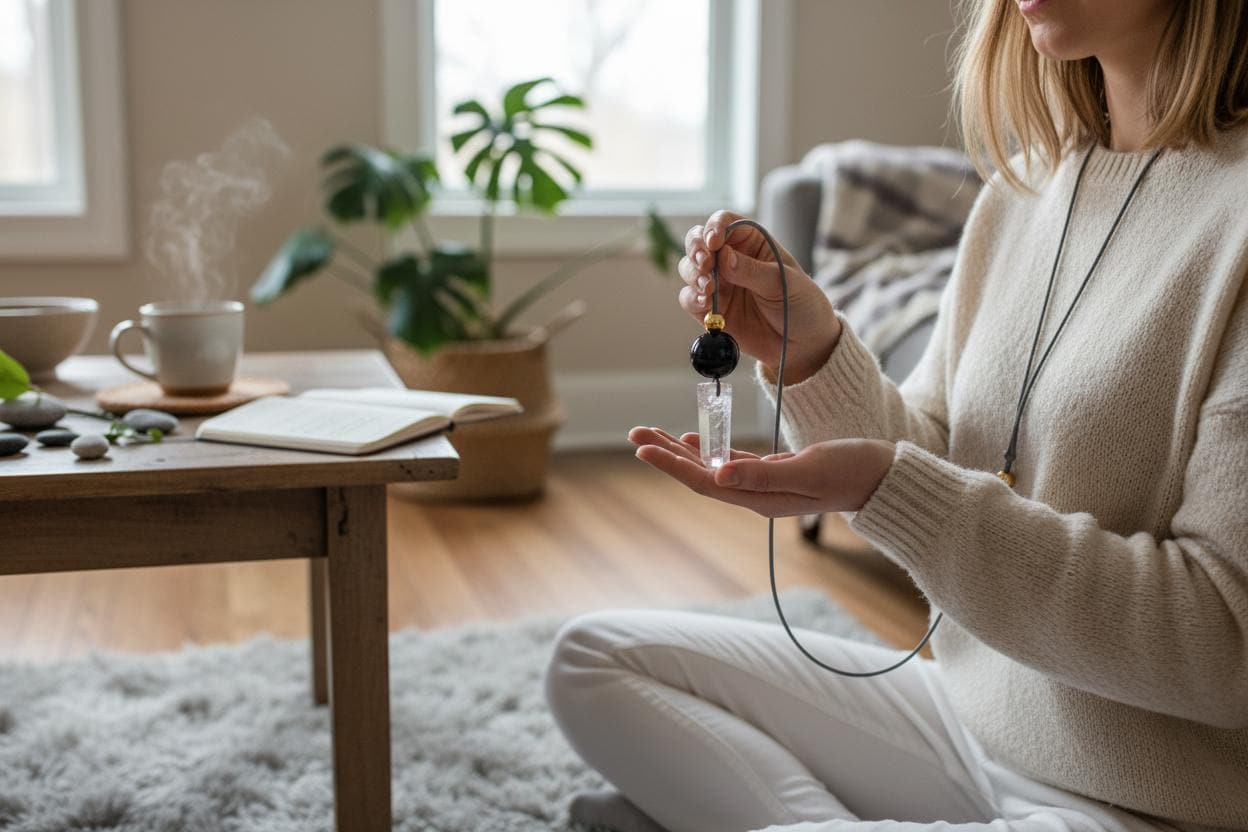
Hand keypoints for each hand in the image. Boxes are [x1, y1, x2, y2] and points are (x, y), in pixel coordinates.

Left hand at [628, 426, 894, 516]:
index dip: (671, 465)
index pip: (704, 481)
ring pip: (711, 466)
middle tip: (635, 433)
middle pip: (700, 473)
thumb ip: (763, 474)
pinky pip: (731, 462)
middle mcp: (755, 495)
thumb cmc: (852, 472)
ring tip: (652, 434)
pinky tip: (693, 438)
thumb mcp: (808, 470)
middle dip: (665, 453)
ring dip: (680, 450)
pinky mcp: (775, 472)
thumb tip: (718, 475)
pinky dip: (709, 449)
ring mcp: (763, 485)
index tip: (643, 447)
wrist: (884, 478)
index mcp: (759, 498)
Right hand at [679, 210, 841, 384]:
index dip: (715, 227)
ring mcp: (719, 284)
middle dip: (696, 249)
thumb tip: (724, 257)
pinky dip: (692, 299)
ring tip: (708, 288)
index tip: (714, 242)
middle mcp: (730, 259)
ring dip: (693, 275)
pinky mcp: (711, 309)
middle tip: (704, 264)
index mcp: (752, 242)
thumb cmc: (802, 304)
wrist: (803, 343)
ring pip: (690, 269)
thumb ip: (752, 270)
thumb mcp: (783, 283)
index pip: (725, 222)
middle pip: (699, 241)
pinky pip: (690, 299)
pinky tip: (705, 303)